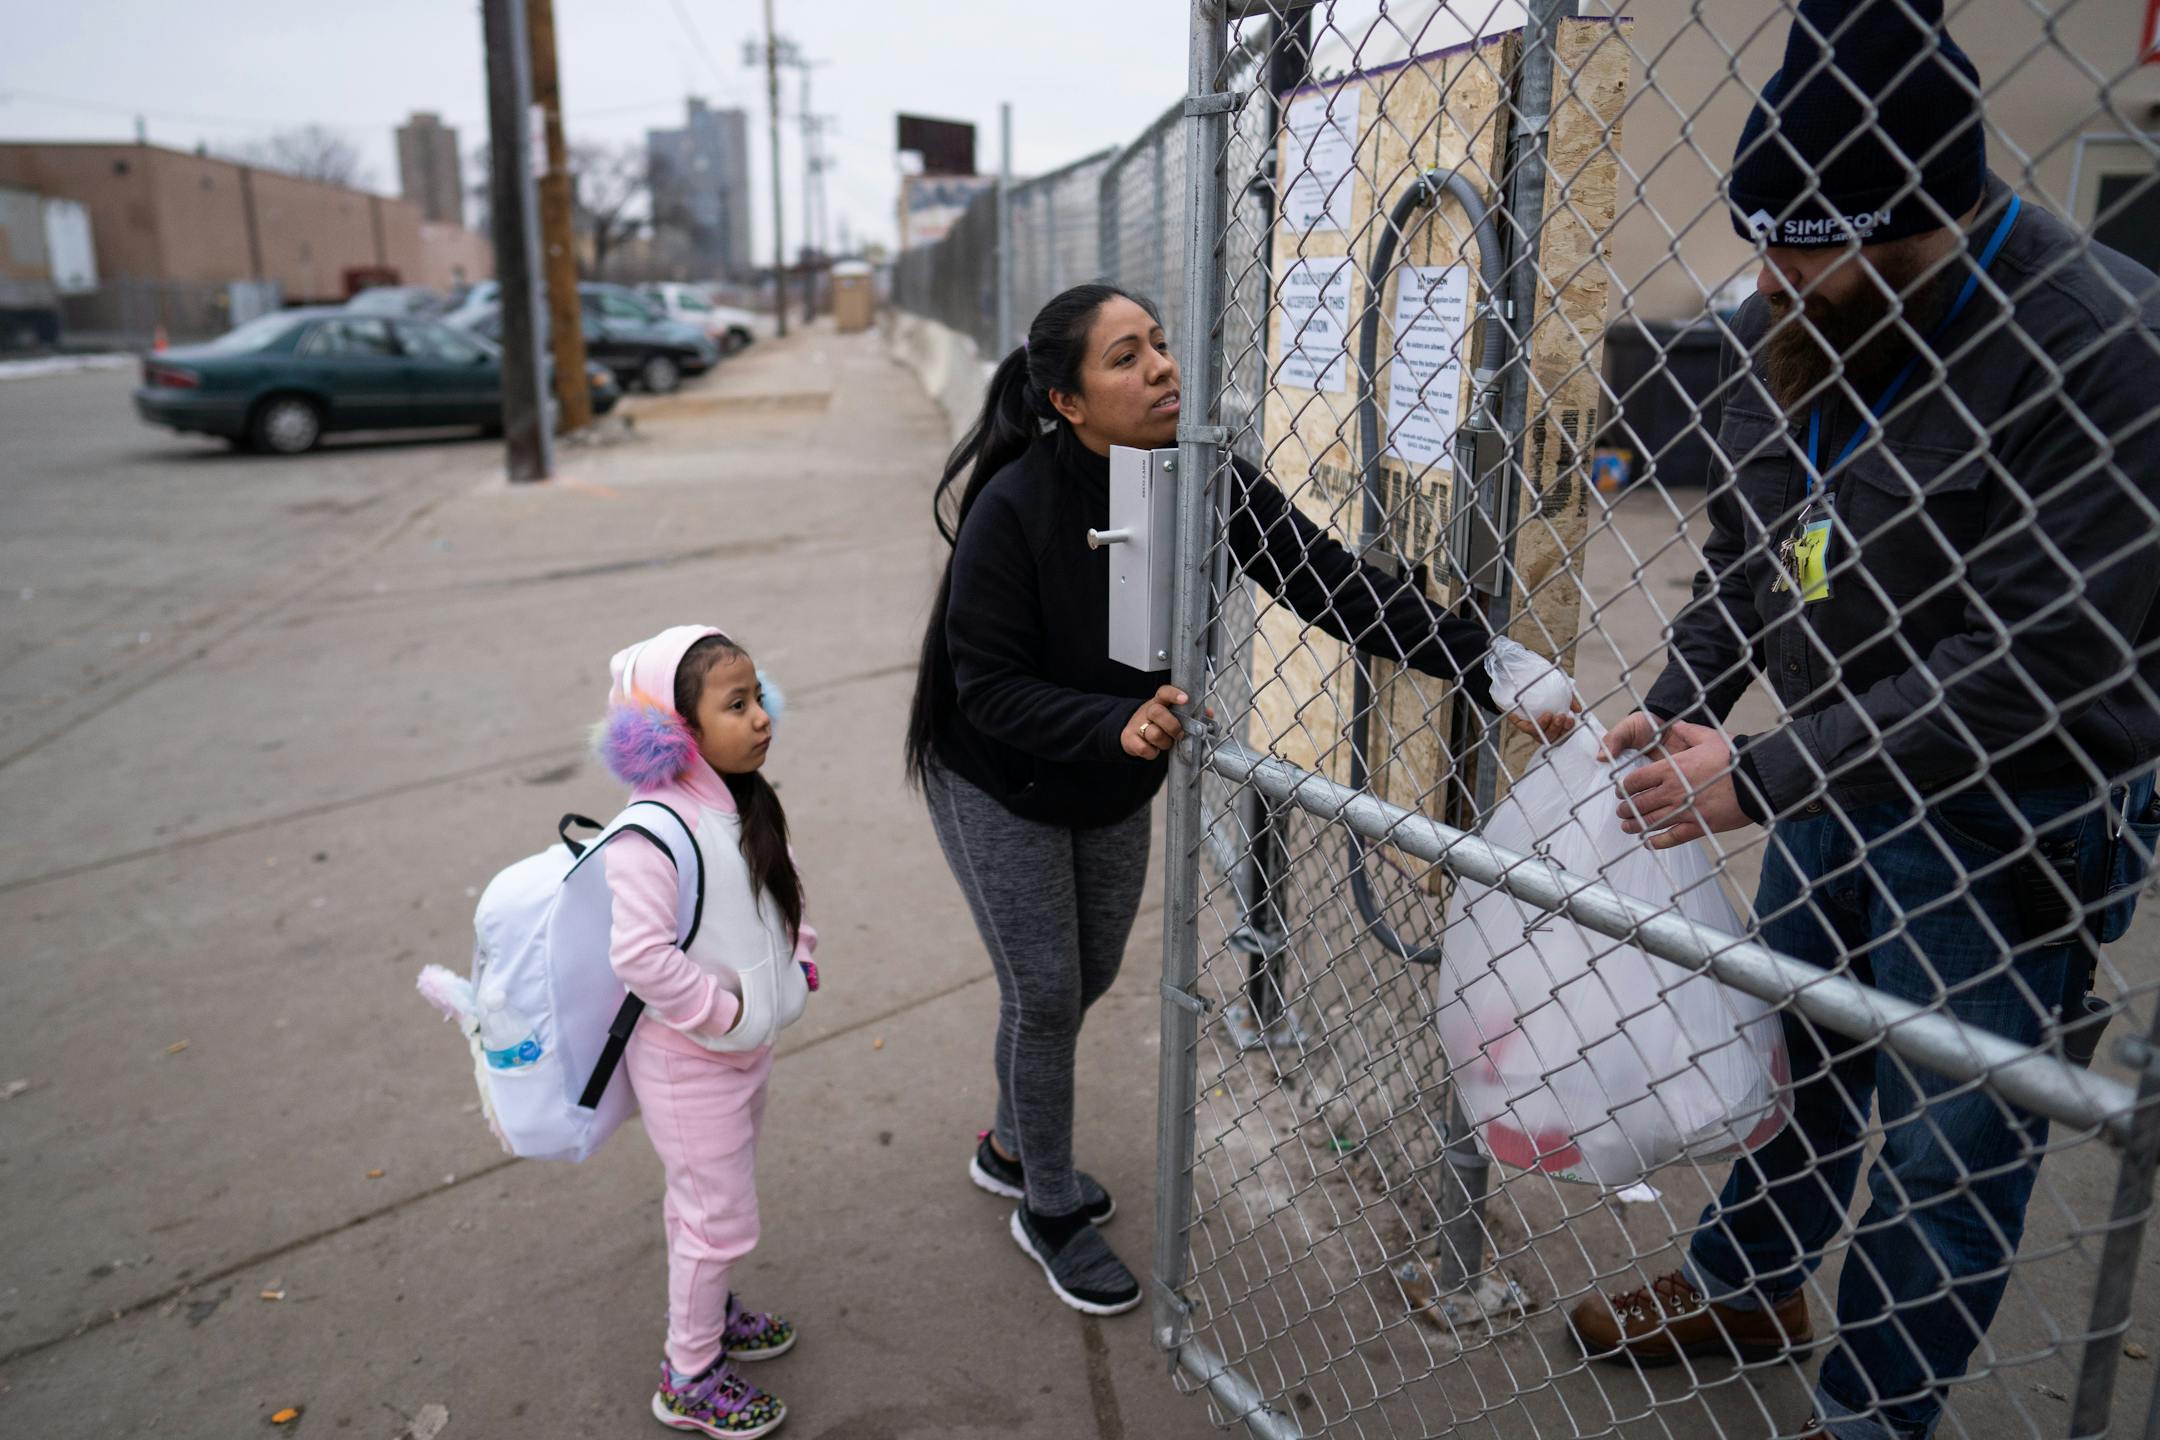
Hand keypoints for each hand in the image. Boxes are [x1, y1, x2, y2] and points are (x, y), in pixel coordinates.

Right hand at [1123, 684, 1188, 759]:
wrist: (1132, 734)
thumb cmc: (1158, 725)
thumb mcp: (1172, 715)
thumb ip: (1190, 714)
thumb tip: (1208, 713)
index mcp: (1159, 702)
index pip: (1164, 692)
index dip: (1174, 694)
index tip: (1185, 699)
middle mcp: (1147, 711)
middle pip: (1157, 713)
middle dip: (1173, 726)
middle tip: (1180, 734)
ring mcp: (1136, 724)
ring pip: (1154, 734)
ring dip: (1165, 743)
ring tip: (1167, 744)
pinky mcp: (1129, 739)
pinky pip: (1144, 748)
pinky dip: (1152, 753)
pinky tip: (1154, 750)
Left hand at [1505, 697, 1581, 743]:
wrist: (1530, 688)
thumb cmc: (1551, 695)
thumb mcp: (1564, 695)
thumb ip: (1572, 701)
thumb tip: (1578, 710)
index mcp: (1557, 729)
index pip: (1563, 734)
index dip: (1567, 729)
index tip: (1570, 719)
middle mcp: (1545, 732)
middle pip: (1551, 737)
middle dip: (1557, 728)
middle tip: (1560, 716)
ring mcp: (1533, 730)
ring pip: (1538, 734)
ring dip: (1544, 725)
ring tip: (1549, 715)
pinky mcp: (1521, 725)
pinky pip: (1523, 727)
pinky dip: (1526, 723)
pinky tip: (1529, 715)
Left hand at [1603, 712, 1748, 849]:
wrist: (1758, 780)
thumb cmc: (1733, 758)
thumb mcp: (1709, 737)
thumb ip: (1689, 732)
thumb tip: (1677, 724)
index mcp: (1671, 769)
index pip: (1636, 780)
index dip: (1624, 788)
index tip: (1621, 791)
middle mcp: (1673, 791)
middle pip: (1639, 803)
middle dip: (1626, 809)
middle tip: (1622, 811)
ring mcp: (1684, 810)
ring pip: (1651, 822)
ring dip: (1635, 826)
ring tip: (1628, 827)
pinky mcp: (1698, 826)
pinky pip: (1672, 837)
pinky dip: (1657, 842)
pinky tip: (1649, 843)